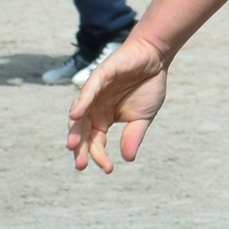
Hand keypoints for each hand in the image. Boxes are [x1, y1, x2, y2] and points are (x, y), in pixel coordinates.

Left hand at [67, 36, 167, 172]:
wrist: (155, 58)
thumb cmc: (148, 86)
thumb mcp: (142, 118)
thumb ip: (133, 136)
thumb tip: (127, 159)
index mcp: (104, 119)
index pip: (96, 142)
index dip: (99, 156)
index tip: (109, 169)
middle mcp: (94, 108)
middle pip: (82, 132)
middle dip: (80, 149)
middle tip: (81, 165)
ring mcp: (94, 93)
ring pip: (79, 115)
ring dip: (75, 130)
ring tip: (73, 146)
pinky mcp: (99, 77)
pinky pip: (87, 91)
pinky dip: (81, 103)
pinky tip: (76, 116)